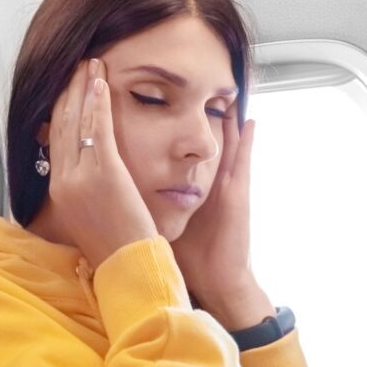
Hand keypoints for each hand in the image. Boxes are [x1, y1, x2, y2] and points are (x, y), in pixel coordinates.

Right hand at [46, 58, 156, 267]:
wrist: (128, 264)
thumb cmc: (116, 242)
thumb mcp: (88, 214)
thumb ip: (82, 187)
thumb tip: (82, 167)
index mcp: (58, 189)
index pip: (55, 138)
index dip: (60, 108)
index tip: (67, 86)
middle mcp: (63, 180)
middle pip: (60, 123)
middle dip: (69, 89)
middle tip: (77, 64)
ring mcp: (80, 176)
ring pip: (76, 121)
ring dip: (84, 87)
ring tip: (90, 62)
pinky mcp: (104, 173)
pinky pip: (96, 129)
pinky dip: (97, 103)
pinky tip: (100, 82)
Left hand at [171, 106, 274, 329]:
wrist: (216, 281)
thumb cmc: (190, 255)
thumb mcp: (166, 221)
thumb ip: (150, 204)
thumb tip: (118, 194)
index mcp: (193, 187)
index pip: (182, 148)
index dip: (173, 125)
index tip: (158, 101)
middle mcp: (212, 181)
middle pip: (205, 138)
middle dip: (199, 112)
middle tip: (193, 86)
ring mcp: (228, 186)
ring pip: (228, 143)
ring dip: (227, 118)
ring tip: (226, 91)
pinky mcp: (239, 195)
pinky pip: (245, 162)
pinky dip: (247, 141)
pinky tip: (249, 120)